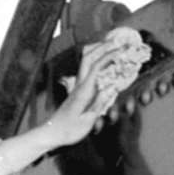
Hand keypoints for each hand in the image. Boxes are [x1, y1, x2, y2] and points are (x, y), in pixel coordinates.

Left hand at [45, 26, 151, 146]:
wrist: (51, 132)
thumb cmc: (69, 130)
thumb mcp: (87, 122)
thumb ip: (99, 104)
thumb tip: (111, 90)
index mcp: (83, 91)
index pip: (97, 67)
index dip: (109, 56)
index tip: (121, 50)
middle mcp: (79, 84)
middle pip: (89, 57)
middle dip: (103, 47)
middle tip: (117, 42)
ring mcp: (77, 85)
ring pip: (86, 61)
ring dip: (98, 50)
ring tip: (111, 46)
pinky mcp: (77, 89)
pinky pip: (87, 69)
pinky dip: (96, 60)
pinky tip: (104, 61)